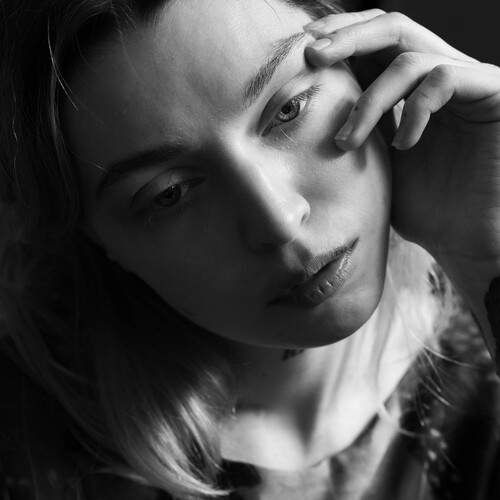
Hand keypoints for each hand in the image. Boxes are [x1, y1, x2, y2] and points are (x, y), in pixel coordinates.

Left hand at [303, 10, 499, 265]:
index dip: (340, 38)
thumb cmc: (419, 205)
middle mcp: (439, 76)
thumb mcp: (373, 164)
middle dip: (347, 38)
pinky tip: (403, 145)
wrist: (464, 235)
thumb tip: (301, 119)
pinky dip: (413, 110)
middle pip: (392, 30)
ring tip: (347, 142)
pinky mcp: (491, 93)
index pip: (374, 44)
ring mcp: (466, 82)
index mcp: (410, 88)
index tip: (303, 53)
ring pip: (408, 58)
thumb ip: (351, 133)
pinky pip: (443, 79)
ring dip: (369, 100)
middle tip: (312, 56)